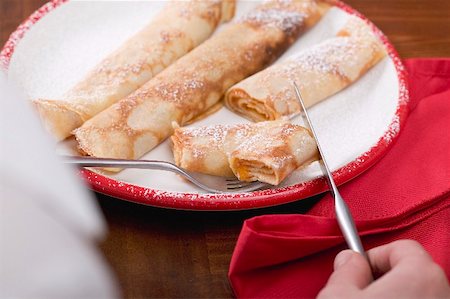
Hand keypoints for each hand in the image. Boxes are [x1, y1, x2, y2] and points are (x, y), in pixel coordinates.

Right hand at [317, 240, 449, 298]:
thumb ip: (346, 269)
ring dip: (394, 294)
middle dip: (384, 276)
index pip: (402, 247)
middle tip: (361, 291)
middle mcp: (442, 292)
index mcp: (420, 276)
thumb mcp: (338, 295)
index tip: (358, 269)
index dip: (374, 255)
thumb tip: (349, 260)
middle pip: (412, 271)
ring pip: (418, 293)